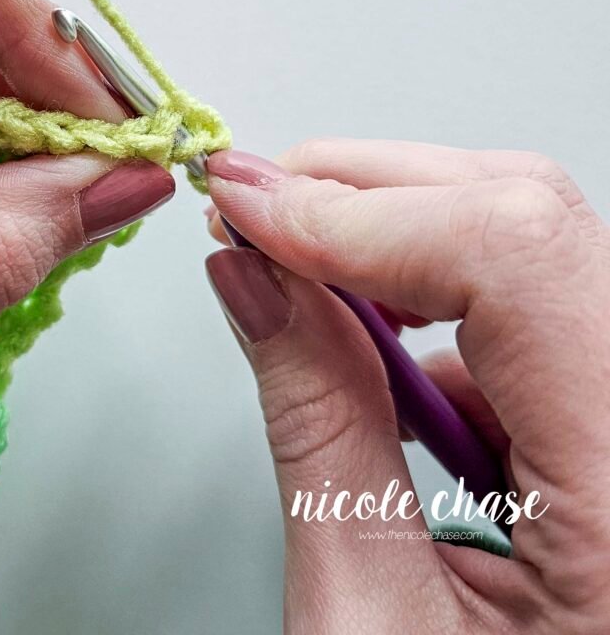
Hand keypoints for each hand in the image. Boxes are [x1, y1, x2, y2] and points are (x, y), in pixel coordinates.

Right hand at [204, 142, 609, 632]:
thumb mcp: (374, 622)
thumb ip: (314, 425)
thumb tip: (250, 282)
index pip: (513, 256)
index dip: (358, 211)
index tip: (244, 209)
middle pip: (531, 218)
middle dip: (367, 194)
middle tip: (255, 209)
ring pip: (534, 244)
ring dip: (396, 238)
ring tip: (299, 282)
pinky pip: (541, 304)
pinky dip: (438, 296)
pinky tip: (377, 351)